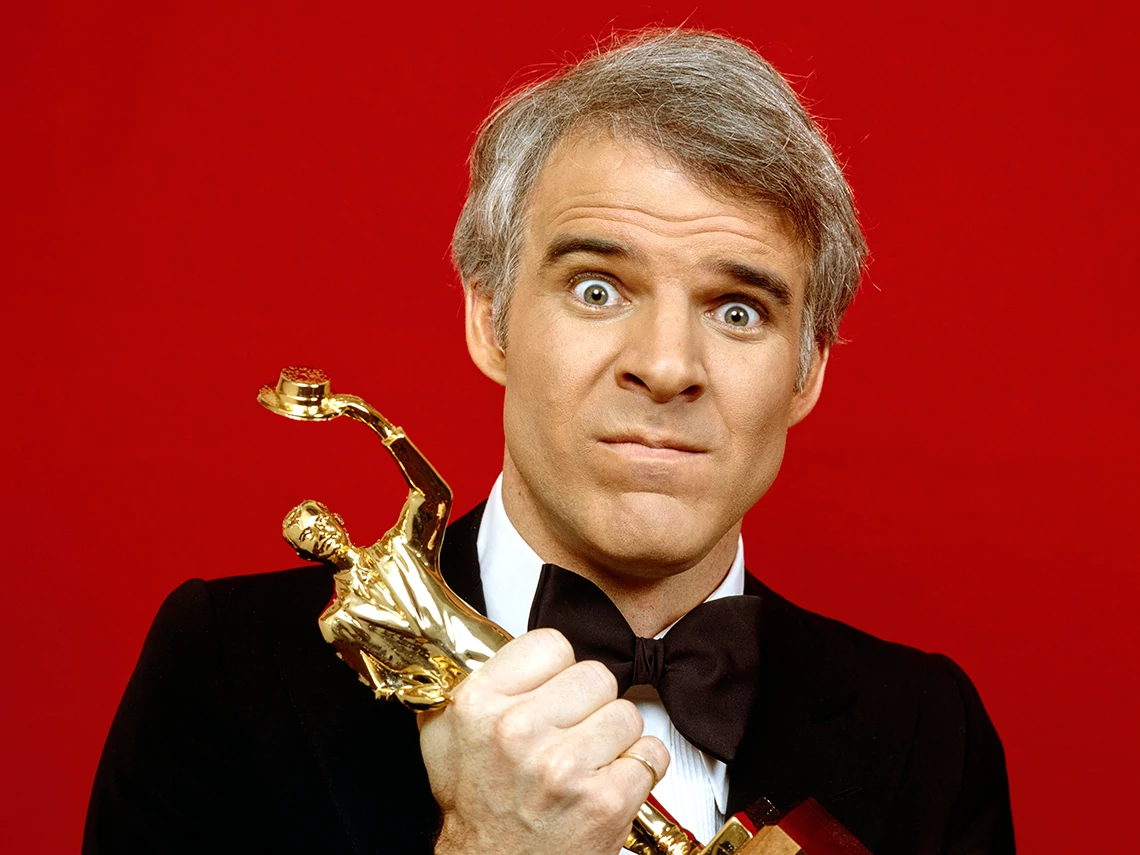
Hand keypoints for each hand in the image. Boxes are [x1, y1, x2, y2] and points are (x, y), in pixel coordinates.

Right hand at [418, 628, 668, 854]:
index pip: (552, 643)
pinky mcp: (605, 800)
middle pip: (596, 675)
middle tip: (569, 733)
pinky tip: (608, 781)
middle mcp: (519, 730)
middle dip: (589, 705)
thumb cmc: (477, 807)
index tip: (553, 691)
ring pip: (626, 713)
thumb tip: (494, 639)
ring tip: (586, 761)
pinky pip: (651, 753)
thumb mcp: (444, 734)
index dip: (558, 669)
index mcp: (480, 704)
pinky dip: (638, 767)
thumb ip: (471, 680)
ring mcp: (564, 766)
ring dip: (614, 738)